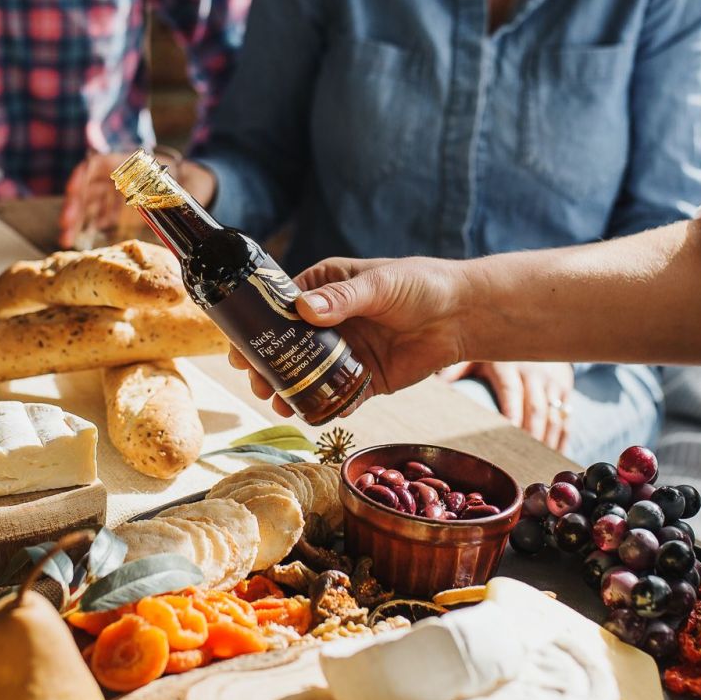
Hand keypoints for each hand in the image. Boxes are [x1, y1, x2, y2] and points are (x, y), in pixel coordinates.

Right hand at [58, 152, 217, 248]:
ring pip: (90, 203)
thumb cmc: (191, 181)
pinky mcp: (120, 210)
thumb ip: (173, 198)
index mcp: (130, 164)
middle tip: (66, 228)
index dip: (81, 177)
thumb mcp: (184, 188)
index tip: (72, 192)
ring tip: (68, 240)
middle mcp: (119, 177)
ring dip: (77, 220)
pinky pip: (99, 216)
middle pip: (88, 188)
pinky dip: (89, 227)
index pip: (97, 165)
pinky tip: (81, 240)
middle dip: (74, 207)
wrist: (197, 186)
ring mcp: (118, 194)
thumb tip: (165, 210)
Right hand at [226, 256, 467, 418]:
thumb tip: (305, 311)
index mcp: (324, 290)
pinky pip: (338, 397)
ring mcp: (344, 353)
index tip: (239, 347)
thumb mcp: (379, 285)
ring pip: (307, 376)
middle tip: (256, 383)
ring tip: (277, 404)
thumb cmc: (421, 285)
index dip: (256, 328)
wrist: (462, 315)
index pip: (280, 308)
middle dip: (267, 366)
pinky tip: (315, 414)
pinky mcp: (365, 380)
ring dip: (289, 391)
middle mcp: (328, 323)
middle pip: (286, 347)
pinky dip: (325, 407)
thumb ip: (344, 300)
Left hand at [439, 361, 572, 450]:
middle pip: (537, 408)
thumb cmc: (493, 351)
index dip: (511, 413)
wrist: (534, 328)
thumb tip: (435, 386)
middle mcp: (534, 372)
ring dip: (548, 441)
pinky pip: (566, 417)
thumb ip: (454, 369)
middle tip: (524, 460)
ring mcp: (552, 380)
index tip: (507, 434)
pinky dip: (563, 438)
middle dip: (532, 435)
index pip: (511, 391)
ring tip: (539, 463)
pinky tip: (555, 455)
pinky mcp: (565, 387)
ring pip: (555, 415)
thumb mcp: (474, 354)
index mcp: (508, 365)